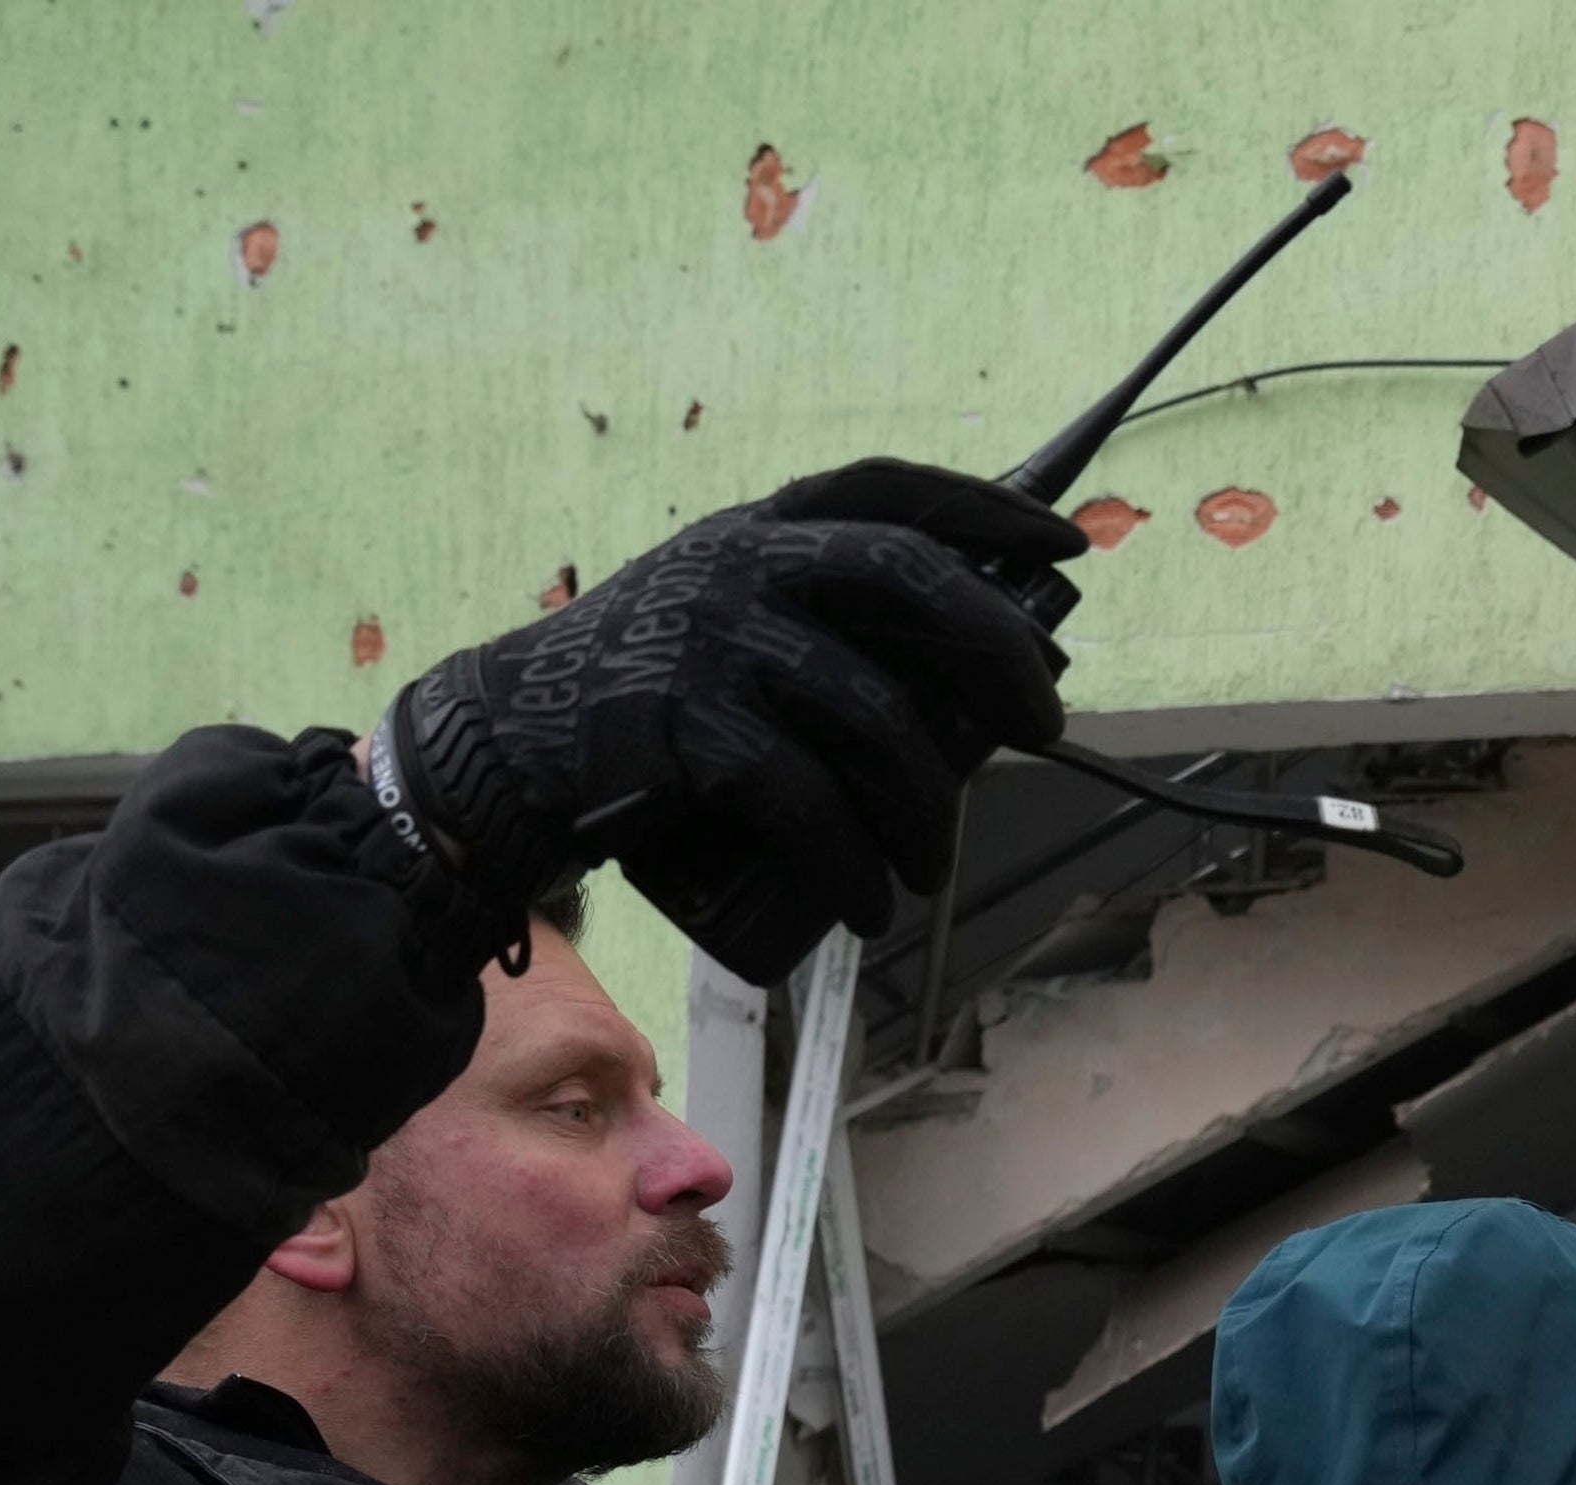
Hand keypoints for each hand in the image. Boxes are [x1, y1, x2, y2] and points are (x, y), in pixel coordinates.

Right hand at [369, 459, 1083, 979]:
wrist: (510, 746)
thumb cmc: (649, 696)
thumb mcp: (729, 618)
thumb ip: (821, 618)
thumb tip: (970, 675)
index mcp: (764, 529)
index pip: (894, 491)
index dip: (990, 511)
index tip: (1065, 547)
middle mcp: (742, 564)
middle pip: (906, 580)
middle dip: (997, 651)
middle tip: (1045, 724)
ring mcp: (711, 638)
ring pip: (871, 711)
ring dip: (925, 803)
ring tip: (932, 863)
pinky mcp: (682, 722)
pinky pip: (802, 796)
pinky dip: (850, 860)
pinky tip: (871, 903)